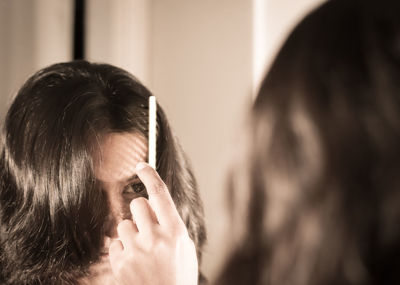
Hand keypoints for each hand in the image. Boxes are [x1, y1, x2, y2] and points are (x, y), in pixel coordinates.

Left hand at [109, 162, 197, 284]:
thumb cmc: (177, 277)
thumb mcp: (184, 249)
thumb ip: (171, 226)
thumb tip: (156, 206)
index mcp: (175, 232)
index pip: (160, 194)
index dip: (150, 175)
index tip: (141, 166)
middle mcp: (155, 238)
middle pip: (137, 204)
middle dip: (140, 212)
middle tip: (146, 226)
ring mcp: (136, 251)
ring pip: (123, 224)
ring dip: (130, 233)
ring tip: (141, 251)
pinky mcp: (120, 264)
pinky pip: (114, 243)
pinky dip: (122, 250)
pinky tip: (132, 263)